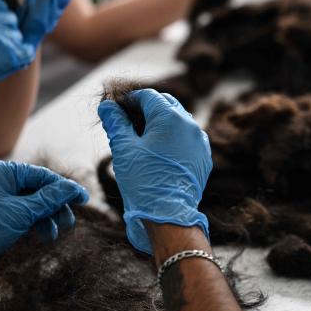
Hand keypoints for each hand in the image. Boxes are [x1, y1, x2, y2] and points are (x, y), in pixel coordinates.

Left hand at [0, 161, 88, 298]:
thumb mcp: (22, 213)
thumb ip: (50, 198)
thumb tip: (74, 188)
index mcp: (3, 172)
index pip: (42, 175)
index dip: (64, 188)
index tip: (83, 198)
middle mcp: (2, 181)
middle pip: (40, 190)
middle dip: (56, 206)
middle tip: (70, 220)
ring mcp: (1, 198)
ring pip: (35, 204)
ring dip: (49, 217)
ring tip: (60, 231)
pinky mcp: (1, 214)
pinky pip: (26, 214)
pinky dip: (38, 223)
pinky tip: (47, 235)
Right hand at [98, 89, 211, 254]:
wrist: (168, 214)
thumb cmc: (143, 180)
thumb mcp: (124, 148)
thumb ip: (116, 122)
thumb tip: (107, 106)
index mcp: (170, 117)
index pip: (148, 96)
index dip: (131, 100)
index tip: (119, 109)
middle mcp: (190, 124)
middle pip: (167, 104)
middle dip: (148, 108)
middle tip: (130, 120)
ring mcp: (200, 141)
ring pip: (180, 121)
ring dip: (162, 122)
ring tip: (144, 137)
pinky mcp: (204, 157)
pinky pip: (189, 139)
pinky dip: (175, 138)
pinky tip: (161, 152)